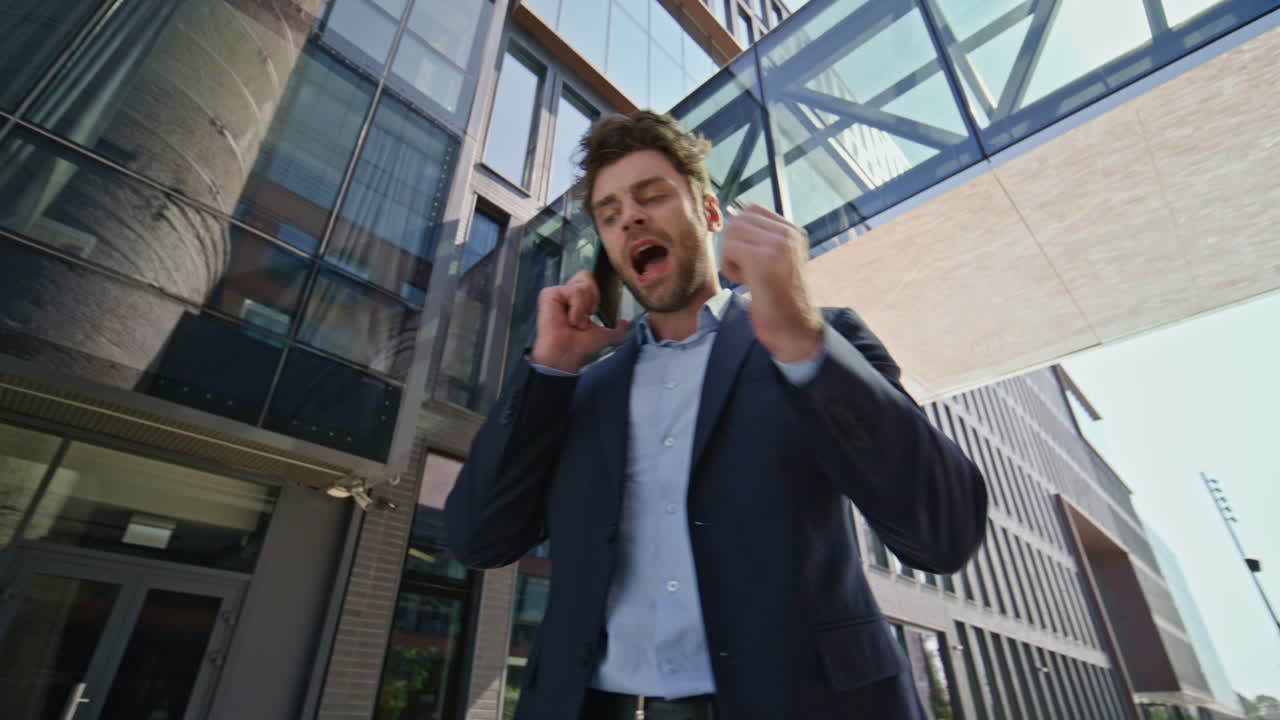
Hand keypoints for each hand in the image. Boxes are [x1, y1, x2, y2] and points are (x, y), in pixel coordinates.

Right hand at [530, 270, 628, 372]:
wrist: (568, 355)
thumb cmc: (579, 348)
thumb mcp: (604, 336)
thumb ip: (617, 330)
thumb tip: (623, 323)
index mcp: (576, 300)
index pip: (588, 281)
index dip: (596, 294)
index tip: (593, 312)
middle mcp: (565, 295)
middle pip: (586, 276)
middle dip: (592, 298)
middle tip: (586, 316)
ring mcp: (556, 294)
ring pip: (582, 286)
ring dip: (583, 309)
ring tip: (576, 323)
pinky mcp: (549, 295)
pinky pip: (573, 292)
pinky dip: (577, 309)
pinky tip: (570, 320)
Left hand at [720, 205, 821, 362]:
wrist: (795, 329)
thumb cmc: (780, 300)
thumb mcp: (775, 262)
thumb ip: (760, 241)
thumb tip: (730, 218)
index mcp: (793, 232)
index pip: (752, 210)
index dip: (739, 233)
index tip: (748, 259)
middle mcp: (789, 234)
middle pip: (738, 219)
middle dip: (732, 244)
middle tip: (746, 270)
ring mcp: (778, 244)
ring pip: (731, 231)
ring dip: (729, 255)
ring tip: (747, 276)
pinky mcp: (763, 258)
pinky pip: (729, 248)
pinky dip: (729, 266)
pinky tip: (746, 282)